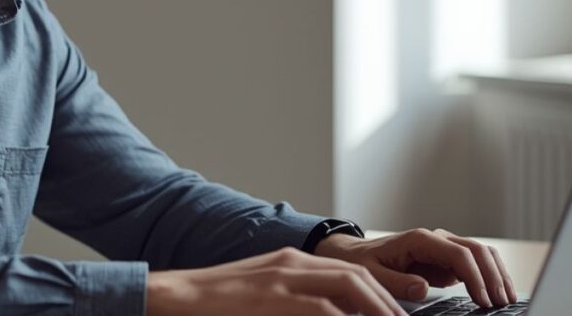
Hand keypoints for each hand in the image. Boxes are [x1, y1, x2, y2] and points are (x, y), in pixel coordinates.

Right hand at [145, 247, 405, 315]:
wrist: (177, 297)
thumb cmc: (217, 305)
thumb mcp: (260, 295)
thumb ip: (293, 302)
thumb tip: (327, 314)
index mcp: (290, 261)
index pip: (347, 271)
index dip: (377, 293)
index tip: (394, 315)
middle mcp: (292, 263)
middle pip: (355, 275)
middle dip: (386, 302)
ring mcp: (283, 277)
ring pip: (348, 286)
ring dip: (376, 309)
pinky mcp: (273, 297)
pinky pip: (322, 309)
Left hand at [315, 228, 516, 307]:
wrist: (356, 254)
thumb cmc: (364, 261)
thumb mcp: (373, 273)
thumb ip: (396, 281)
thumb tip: (423, 287)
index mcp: (420, 239)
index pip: (458, 254)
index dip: (475, 277)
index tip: (483, 301)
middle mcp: (436, 239)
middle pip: (476, 250)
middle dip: (493, 276)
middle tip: (502, 303)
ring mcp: (444, 248)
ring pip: (481, 253)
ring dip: (498, 274)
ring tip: (507, 300)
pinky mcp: (447, 259)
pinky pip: (476, 263)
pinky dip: (491, 275)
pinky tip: (498, 294)